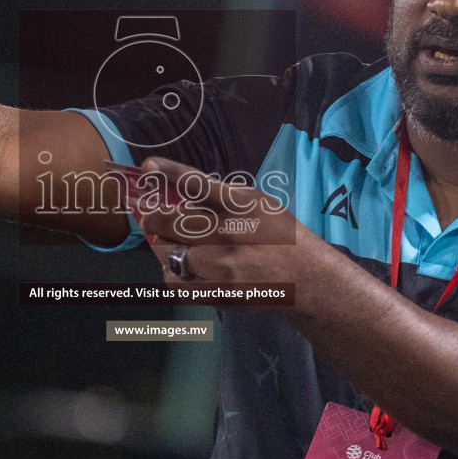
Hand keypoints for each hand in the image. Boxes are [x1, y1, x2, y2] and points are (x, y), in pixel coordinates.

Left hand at [133, 156, 326, 301]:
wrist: (309, 279)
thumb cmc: (284, 236)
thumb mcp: (260, 204)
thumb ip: (224, 200)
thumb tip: (182, 201)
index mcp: (242, 204)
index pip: (197, 183)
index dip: (169, 172)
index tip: (148, 165)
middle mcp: (230, 232)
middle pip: (173, 222)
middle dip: (155, 219)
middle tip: (152, 220)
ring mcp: (223, 265)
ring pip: (170, 252)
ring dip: (165, 247)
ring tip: (171, 245)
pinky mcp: (219, 293)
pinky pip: (175, 282)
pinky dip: (171, 273)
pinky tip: (179, 269)